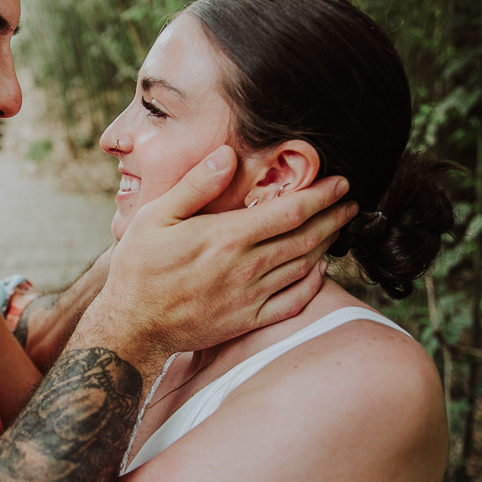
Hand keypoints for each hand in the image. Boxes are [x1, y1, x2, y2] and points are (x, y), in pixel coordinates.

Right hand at [79, 145, 355, 369]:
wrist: (132, 326)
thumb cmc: (139, 268)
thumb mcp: (155, 217)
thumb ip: (195, 186)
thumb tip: (227, 155)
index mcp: (227, 237)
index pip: (289, 212)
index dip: (321, 196)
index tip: (340, 183)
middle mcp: (246, 268)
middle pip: (305, 238)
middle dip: (333, 218)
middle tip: (350, 203)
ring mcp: (249, 297)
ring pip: (302, 268)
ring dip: (325, 246)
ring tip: (337, 230)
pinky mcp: (246, 321)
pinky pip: (292, 303)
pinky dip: (312, 286)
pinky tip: (318, 272)